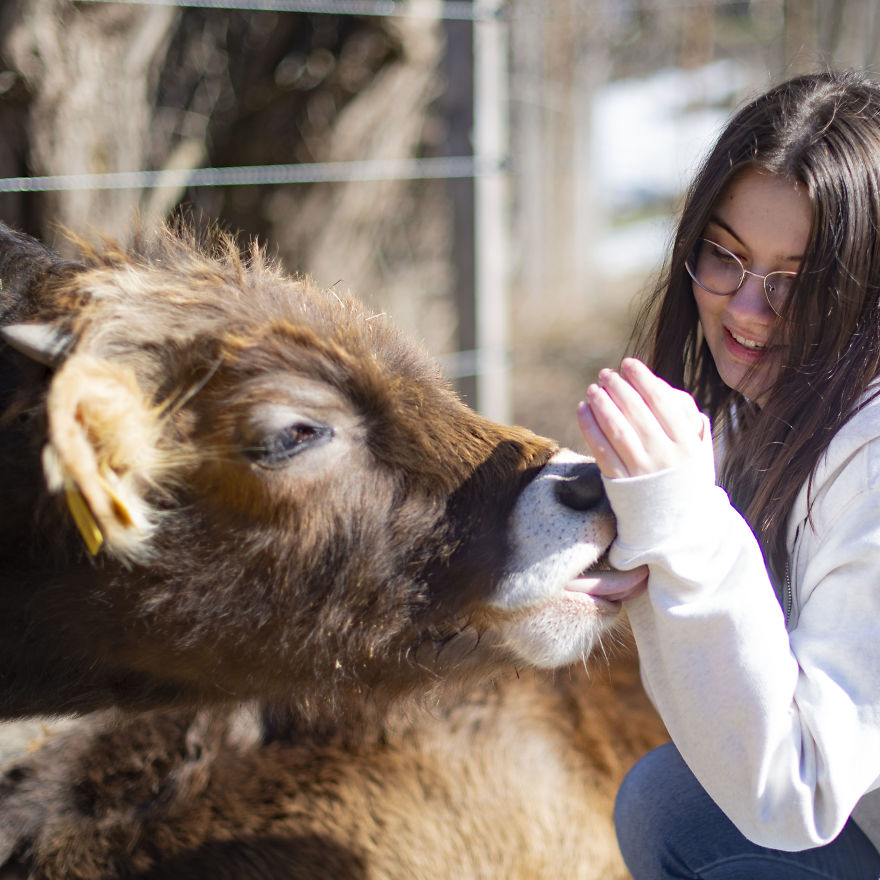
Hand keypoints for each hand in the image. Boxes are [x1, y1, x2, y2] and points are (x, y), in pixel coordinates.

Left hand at [577, 358, 707, 478]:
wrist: (673, 519)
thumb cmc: (682, 472)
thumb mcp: (695, 445)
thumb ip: (680, 414)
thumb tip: (652, 382)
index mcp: (687, 443)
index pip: (661, 400)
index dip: (642, 378)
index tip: (629, 364)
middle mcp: (664, 455)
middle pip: (636, 411)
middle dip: (618, 387)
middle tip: (606, 374)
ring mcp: (641, 470)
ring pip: (616, 428)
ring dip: (601, 403)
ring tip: (593, 389)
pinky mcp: (620, 481)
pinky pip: (600, 448)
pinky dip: (589, 426)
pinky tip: (583, 409)